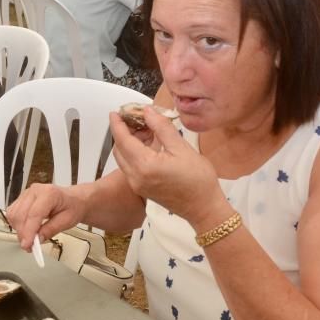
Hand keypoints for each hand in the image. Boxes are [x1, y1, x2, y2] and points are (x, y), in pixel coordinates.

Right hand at [6, 183, 87, 250]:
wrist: (73, 200)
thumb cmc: (72, 207)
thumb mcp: (67, 221)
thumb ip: (51, 230)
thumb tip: (37, 239)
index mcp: (49, 193)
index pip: (33, 214)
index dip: (28, 231)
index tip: (27, 245)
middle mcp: (35, 191)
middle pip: (20, 215)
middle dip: (23, 234)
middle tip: (31, 246)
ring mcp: (26, 194)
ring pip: (13, 215)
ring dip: (19, 230)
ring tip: (30, 238)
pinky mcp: (22, 199)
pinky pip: (13, 213)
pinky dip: (17, 225)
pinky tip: (27, 230)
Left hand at [108, 107, 222, 227]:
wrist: (203, 207)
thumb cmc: (198, 179)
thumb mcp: (182, 148)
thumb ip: (162, 127)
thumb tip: (148, 112)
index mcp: (144, 165)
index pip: (123, 140)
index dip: (117, 124)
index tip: (115, 112)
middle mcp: (135, 177)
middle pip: (119, 149)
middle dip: (122, 132)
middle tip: (134, 118)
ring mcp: (137, 185)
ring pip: (122, 159)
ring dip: (127, 143)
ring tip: (143, 129)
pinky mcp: (141, 189)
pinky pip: (129, 167)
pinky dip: (132, 154)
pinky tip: (146, 145)